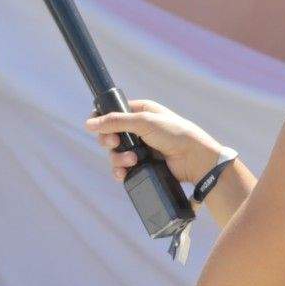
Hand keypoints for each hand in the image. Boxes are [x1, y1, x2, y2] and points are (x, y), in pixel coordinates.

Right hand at [86, 101, 221, 184]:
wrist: (195, 159)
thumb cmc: (175, 134)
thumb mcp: (144, 122)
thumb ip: (116, 121)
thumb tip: (89, 123)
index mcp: (141, 112)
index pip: (114, 113)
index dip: (103, 121)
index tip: (99, 127)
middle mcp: (140, 129)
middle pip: (110, 136)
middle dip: (109, 142)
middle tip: (115, 144)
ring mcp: (141, 148)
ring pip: (115, 154)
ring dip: (118, 159)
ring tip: (132, 161)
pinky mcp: (143, 165)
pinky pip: (123, 169)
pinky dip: (121, 171)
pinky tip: (124, 173)